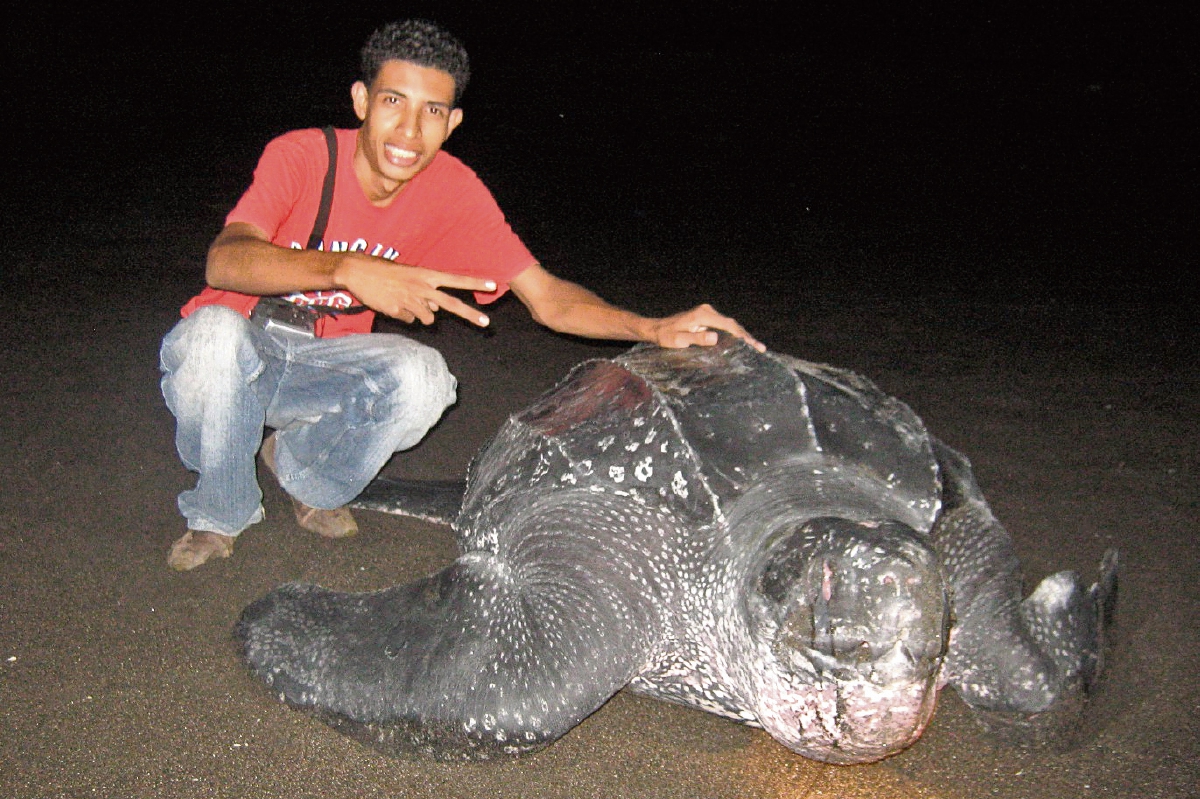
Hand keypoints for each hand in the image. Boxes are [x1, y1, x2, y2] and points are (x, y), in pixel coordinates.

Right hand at [339, 256, 494, 326]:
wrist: (358, 271)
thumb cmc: (385, 272)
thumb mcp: (410, 277)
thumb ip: (426, 293)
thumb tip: (435, 311)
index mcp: (426, 275)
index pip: (456, 279)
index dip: (474, 282)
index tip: (492, 285)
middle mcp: (422, 287)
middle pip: (452, 304)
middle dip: (471, 315)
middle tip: (487, 323)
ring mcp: (411, 300)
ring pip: (427, 318)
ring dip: (420, 314)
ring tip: (404, 300)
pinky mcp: (398, 311)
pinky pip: (408, 320)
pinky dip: (403, 316)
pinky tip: (392, 304)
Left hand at [648, 304, 764, 351]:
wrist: (656, 328)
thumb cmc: (665, 336)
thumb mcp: (678, 340)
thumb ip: (696, 338)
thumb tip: (715, 338)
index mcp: (703, 315)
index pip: (728, 326)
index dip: (742, 336)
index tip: (753, 345)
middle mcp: (708, 311)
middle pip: (732, 324)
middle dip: (747, 337)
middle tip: (761, 349)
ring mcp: (708, 313)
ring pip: (730, 325)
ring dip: (742, 336)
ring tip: (756, 347)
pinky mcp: (707, 318)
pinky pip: (724, 326)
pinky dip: (734, 335)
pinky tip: (742, 343)